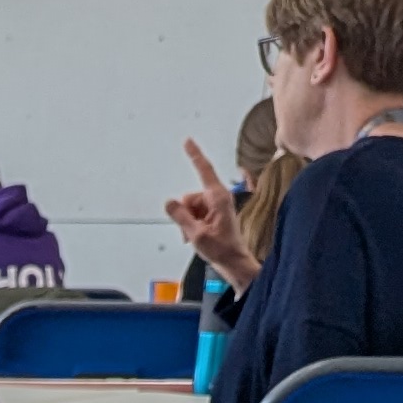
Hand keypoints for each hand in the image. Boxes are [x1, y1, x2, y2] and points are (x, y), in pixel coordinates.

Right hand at [165, 139, 254, 294]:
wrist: (233, 261)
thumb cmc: (221, 249)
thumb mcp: (196, 234)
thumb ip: (181, 216)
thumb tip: (169, 202)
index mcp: (218, 198)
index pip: (204, 170)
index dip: (195, 155)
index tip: (188, 141)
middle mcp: (217, 198)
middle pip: (189, 197)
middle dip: (185, 214)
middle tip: (191, 233)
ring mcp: (215, 206)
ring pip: (190, 207)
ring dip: (188, 222)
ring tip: (196, 237)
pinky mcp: (213, 213)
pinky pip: (194, 214)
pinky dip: (192, 224)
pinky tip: (197, 236)